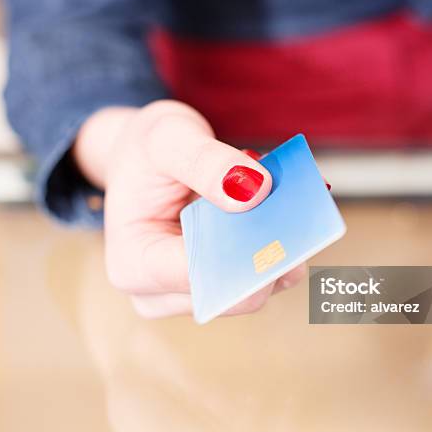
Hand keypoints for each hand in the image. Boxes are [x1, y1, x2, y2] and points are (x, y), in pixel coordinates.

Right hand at [73, 100, 305, 318]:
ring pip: (258, 286)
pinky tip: (287, 209)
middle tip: (298, 210)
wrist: (146, 162)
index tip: (285, 228)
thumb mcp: (165, 137)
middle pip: (233, 291)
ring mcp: (193, 294)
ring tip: (290, 200)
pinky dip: (281, 243)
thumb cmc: (146, 153)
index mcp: (133, 264)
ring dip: (280, 245)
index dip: (243, 258)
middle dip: (269, 251)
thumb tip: (255, 192)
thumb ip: (204, 161)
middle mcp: (159, 293)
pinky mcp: (224, 285)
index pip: (197, 276)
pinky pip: (265, 275)